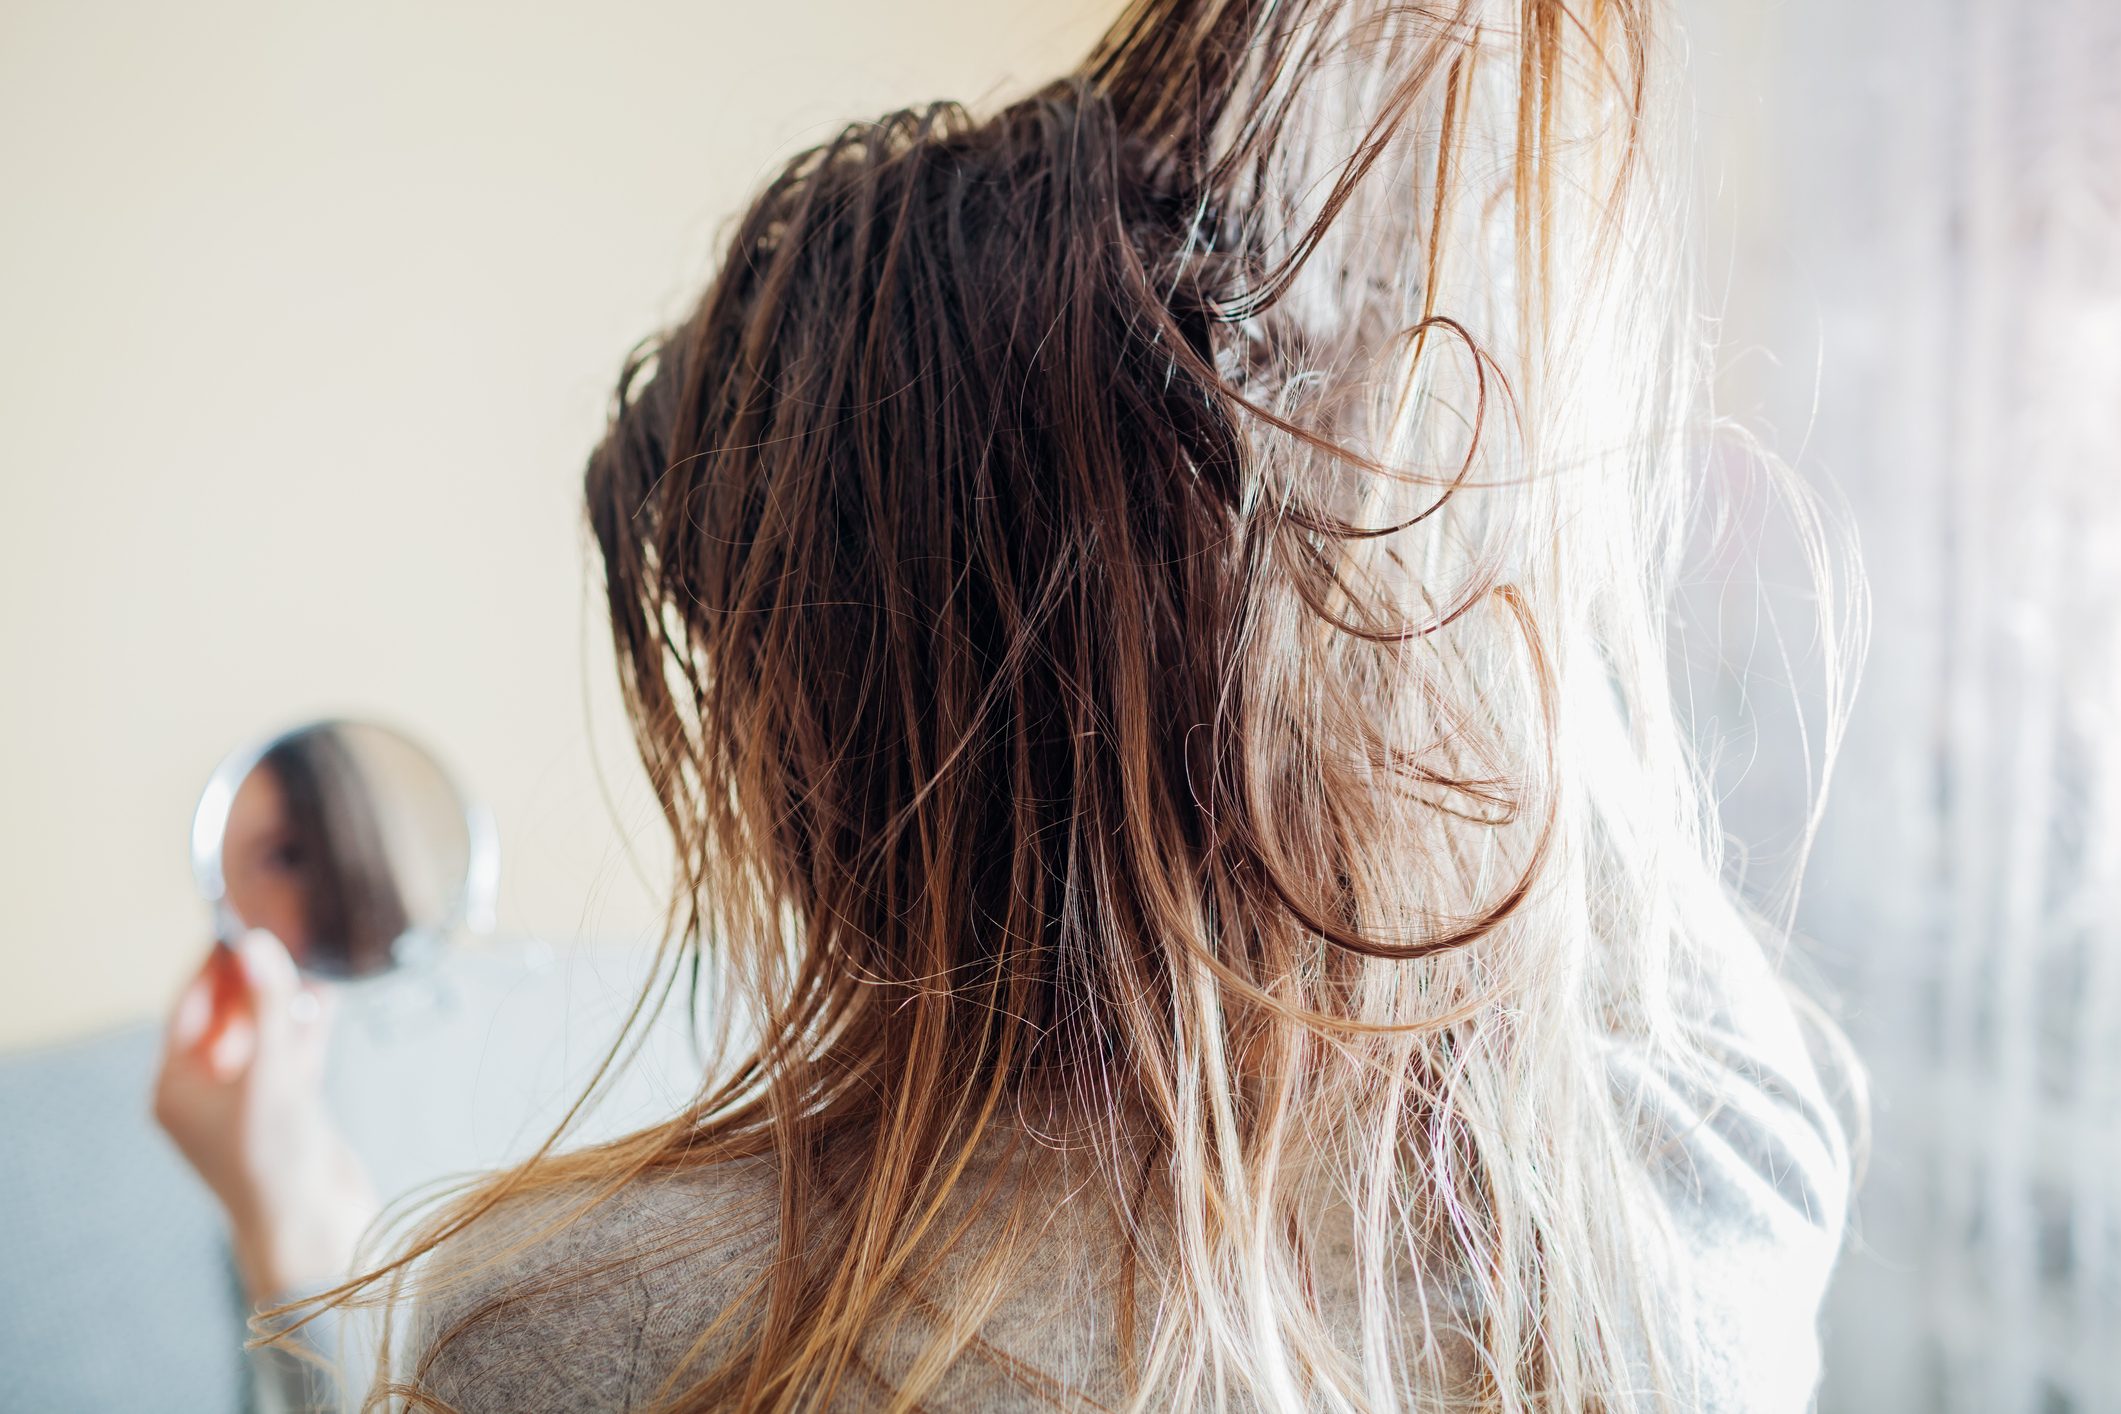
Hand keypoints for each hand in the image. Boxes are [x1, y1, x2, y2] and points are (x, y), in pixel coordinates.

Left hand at [151, 929, 379, 1304]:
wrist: (313, 1228)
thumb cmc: (275, 1162)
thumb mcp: (269, 1074)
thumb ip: (267, 1007)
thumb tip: (258, 945)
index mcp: (178, 1088)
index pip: (190, 1008)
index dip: (215, 964)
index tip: (240, 922)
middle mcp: (209, 1094)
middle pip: (227, 1017)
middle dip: (254, 979)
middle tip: (282, 934)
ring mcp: (250, 1103)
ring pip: (263, 1035)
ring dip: (285, 1001)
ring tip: (310, 961)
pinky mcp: (288, 1112)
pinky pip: (291, 1056)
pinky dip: (306, 1029)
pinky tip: (326, 1001)